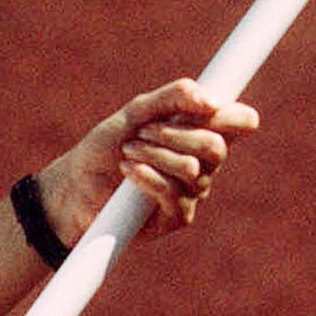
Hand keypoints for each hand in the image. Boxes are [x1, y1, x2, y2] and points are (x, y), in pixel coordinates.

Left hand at [37, 79, 258, 246]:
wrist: (74, 186)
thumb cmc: (105, 147)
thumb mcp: (136, 112)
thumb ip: (173, 98)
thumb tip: (212, 101)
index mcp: (201, 132)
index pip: (242, 122)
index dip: (234, 115)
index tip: (206, 108)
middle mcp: (204, 164)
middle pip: (217, 146)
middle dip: (176, 134)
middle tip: (144, 131)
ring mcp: (193, 192)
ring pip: (192, 169)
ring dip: (153, 155)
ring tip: (127, 152)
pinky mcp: (177, 217)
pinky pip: (174, 193)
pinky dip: (147, 177)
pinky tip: (128, 172)